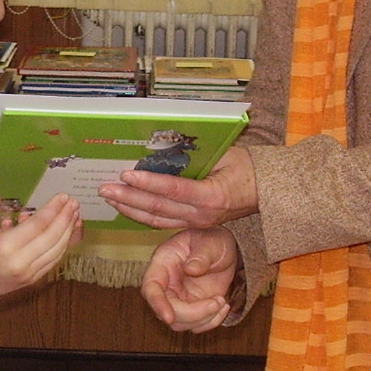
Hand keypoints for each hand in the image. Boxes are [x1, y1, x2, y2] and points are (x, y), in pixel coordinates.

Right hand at [0, 192, 82, 324]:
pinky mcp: (32, 280)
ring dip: (69, 231)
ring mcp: (28, 274)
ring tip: (75, 214)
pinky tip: (67, 231)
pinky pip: (53, 260)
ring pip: (57, 251)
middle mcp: (20, 263)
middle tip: (74, 202)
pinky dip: (63, 245)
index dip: (52, 210)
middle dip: (66, 218)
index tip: (63, 196)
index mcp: (4, 248)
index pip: (36, 226)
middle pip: (52, 238)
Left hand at [98, 145, 256, 229]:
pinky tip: (125, 206)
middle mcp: (201, 215)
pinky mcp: (192, 225)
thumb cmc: (246, 168)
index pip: (173, 189)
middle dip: (128, 197)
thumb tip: (162, 145)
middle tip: (104, 187)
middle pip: (158, 208)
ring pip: (156, 220)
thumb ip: (196, 154)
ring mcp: (196, 223)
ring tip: (108, 196)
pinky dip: (141, 215)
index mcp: (211, 196)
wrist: (266, 193)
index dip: (147, 182)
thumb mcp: (225, 154)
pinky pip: (162, 222)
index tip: (126, 173)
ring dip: (129, 208)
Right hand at [140, 227, 239, 331]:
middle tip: (217, 302)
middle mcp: (167, 284)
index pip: (151, 287)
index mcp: (163, 263)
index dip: (157, 303)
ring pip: (180, 323)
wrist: (225, 250)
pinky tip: (224, 305)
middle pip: (167, 310)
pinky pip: (196, 325)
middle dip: (192, 314)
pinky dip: (212, 321)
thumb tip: (191, 269)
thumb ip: (201, 255)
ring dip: (204, 318)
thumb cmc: (213, 239)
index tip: (169, 317)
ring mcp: (178, 298)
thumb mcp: (210, 242)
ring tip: (222, 301)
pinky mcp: (192, 308)